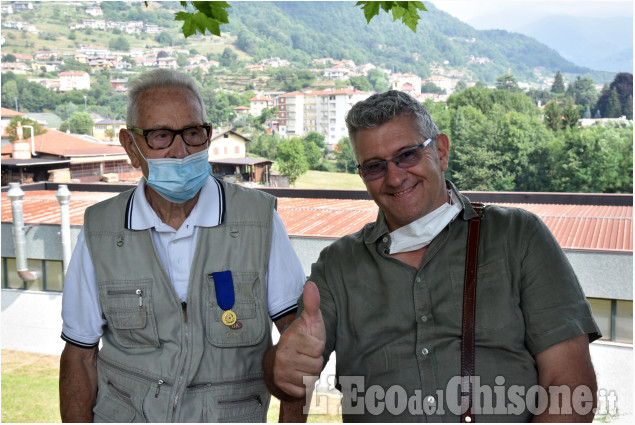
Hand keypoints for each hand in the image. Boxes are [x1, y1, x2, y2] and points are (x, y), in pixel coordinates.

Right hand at [274, 281, 325, 398]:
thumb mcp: (310, 320)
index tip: (310, 342)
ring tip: (303, 364)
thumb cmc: (303, 338)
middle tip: (307, 355)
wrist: (284, 360)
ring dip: (311, 373)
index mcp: (291, 337)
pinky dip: (304, 385)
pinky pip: (304, 389)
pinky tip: (298, 375)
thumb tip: (311, 283)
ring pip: (311, 378)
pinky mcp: (282, 385)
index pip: (318, 348)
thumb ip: (312, 304)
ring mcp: (281, 371)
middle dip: (316, 361)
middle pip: (317, 365)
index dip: (318, 346)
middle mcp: (283, 355)